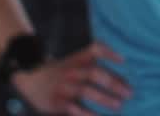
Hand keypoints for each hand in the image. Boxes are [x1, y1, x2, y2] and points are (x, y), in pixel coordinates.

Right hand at [12, 42, 132, 114]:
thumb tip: (122, 72)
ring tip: (119, 106)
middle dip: (114, 83)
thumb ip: (93, 61)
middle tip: (129, 93)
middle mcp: (72, 71)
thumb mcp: (74, 60)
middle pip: (95, 73)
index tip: (124, 60)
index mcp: (78, 59)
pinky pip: (75, 109)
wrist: (30, 79)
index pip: (95, 49)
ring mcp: (65, 86)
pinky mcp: (58, 102)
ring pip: (87, 91)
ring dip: (105, 99)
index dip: (109, 53)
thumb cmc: (59, 71)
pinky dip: (88, 114)